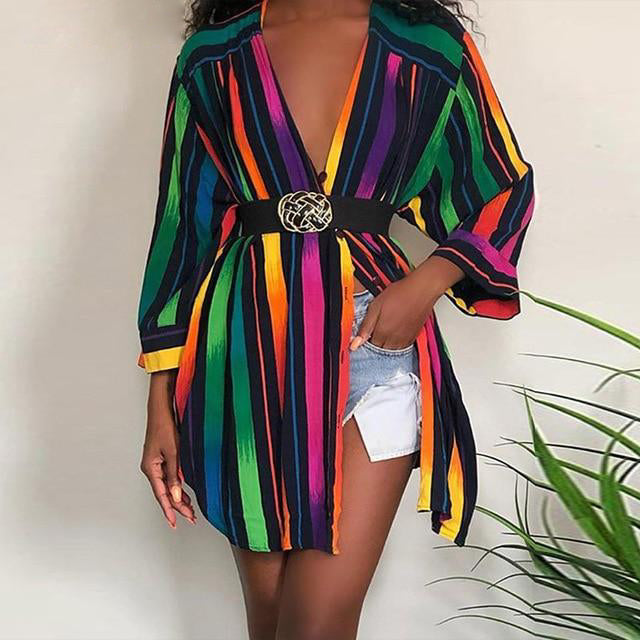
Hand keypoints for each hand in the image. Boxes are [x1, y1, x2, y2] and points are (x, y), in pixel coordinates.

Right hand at [140, 371, 195, 528]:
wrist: (161, 409)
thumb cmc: (164, 427)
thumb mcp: (174, 452)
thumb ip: (175, 474)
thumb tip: (177, 495)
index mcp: (150, 468)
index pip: (161, 495)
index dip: (170, 510)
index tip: (176, 522)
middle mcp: (151, 468)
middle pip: (165, 493)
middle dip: (178, 506)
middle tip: (191, 518)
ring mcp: (155, 464)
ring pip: (167, 486)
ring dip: (179, 497)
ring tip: (191, 510)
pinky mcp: (161, 458)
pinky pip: (169, 477)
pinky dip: (178, 486)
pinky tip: (185, 493)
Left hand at [350, 255, 464, 350]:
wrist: (421, 290)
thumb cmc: (400, 294)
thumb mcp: (375, 307)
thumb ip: (365, 327)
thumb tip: (354, 344)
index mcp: (383, 332)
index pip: (370, 346)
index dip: (366, 339)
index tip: (366, 332)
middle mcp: (394, 339)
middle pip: (380, 350)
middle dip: (376, 343)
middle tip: (376, 328)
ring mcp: (405, 339)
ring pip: (392, 351)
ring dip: (386, 344)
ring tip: (386, 329)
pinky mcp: (413, 336)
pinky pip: (402, 347)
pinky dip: (397, 343)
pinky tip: (396, 331)